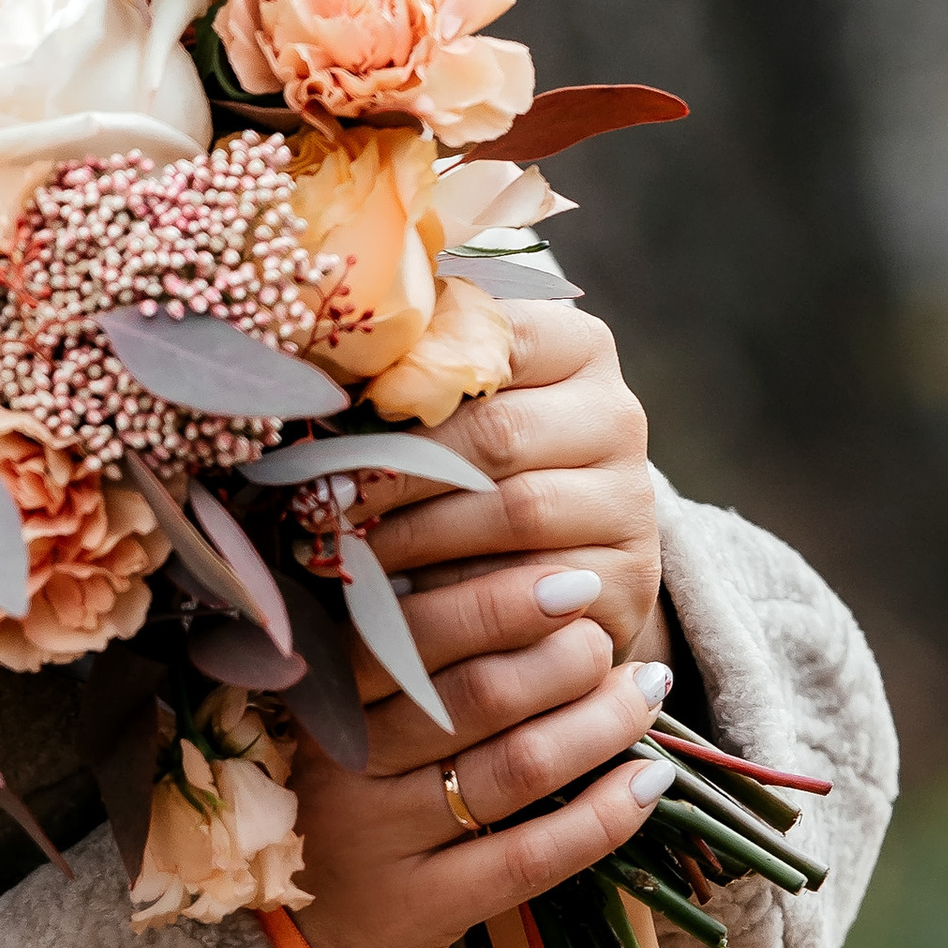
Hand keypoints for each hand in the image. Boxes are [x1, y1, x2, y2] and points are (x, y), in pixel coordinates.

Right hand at [287, 559, 672, 947]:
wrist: (299, 938)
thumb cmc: (349, 799)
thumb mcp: (350, 720)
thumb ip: (409, 656)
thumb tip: (524, 574)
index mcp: (327, 700)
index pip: (413, 632)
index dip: (502, 600)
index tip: (574, 582)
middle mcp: (347, 764)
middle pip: (477, 694)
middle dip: (564, 656)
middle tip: (605, 640)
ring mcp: (382, 839)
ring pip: (515, 768)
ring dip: (600, 723)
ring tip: (644, 692)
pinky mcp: (422, 907)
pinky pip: (530, 857)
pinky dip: (602, 815)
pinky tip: (649, 781)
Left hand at [359, 301, 663, 661]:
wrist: (551, 571)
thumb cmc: (474, 471)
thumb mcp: (447, 411)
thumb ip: (407, 376)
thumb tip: (323, 363)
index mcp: (576, 348)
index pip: (493, 338)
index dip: (409, 376)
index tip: (339, 411)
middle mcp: (616, 416)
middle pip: (498, 432)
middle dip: (395, 470)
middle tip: (317, 500)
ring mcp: (630, 501)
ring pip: (516, 510)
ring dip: (413, 537)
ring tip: (338, 552)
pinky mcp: (629, 580)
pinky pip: (536, 592)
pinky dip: (458, 602)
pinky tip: (394, 609)